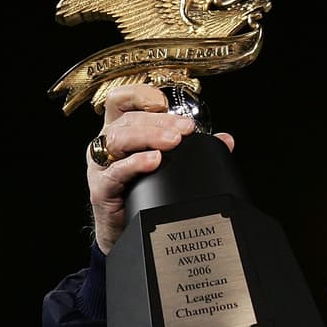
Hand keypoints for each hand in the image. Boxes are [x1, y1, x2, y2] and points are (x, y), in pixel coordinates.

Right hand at [86, 83, 235, 253]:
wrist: (125, 230)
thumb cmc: (141, 192)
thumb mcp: (167, 166)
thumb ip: (194, 150)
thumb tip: (225, 141)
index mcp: (121, 130)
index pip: (122, 100)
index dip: (140, 95)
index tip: (164, 101)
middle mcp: (107, 144)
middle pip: (127, 120)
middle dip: (158, 121)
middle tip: (185, 129)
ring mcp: (101, 166)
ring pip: (118, 140)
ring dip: (148, 137)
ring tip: (173, 142)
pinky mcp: (102, 188)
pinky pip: (115, 172)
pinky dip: (135, 164)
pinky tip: (153, 161)